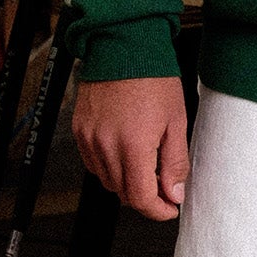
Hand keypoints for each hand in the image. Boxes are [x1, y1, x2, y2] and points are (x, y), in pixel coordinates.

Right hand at [72, 75, 188, 220]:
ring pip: (107, 180)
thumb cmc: (152, 76)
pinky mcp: (80, 130)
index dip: (158, 211)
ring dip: (127, 182)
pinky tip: (124, 153)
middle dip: (146, 196)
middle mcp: (106, 145)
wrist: (123, 45)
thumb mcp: (176, 121)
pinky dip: (109, 166)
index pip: (140, 198)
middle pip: (123, 193)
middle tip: (164, 186)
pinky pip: (93, 163)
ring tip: (145, 164)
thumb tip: (174, 193)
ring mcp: (89, 138)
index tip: (169, 208)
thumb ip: (175, 163)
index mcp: (133, 145)